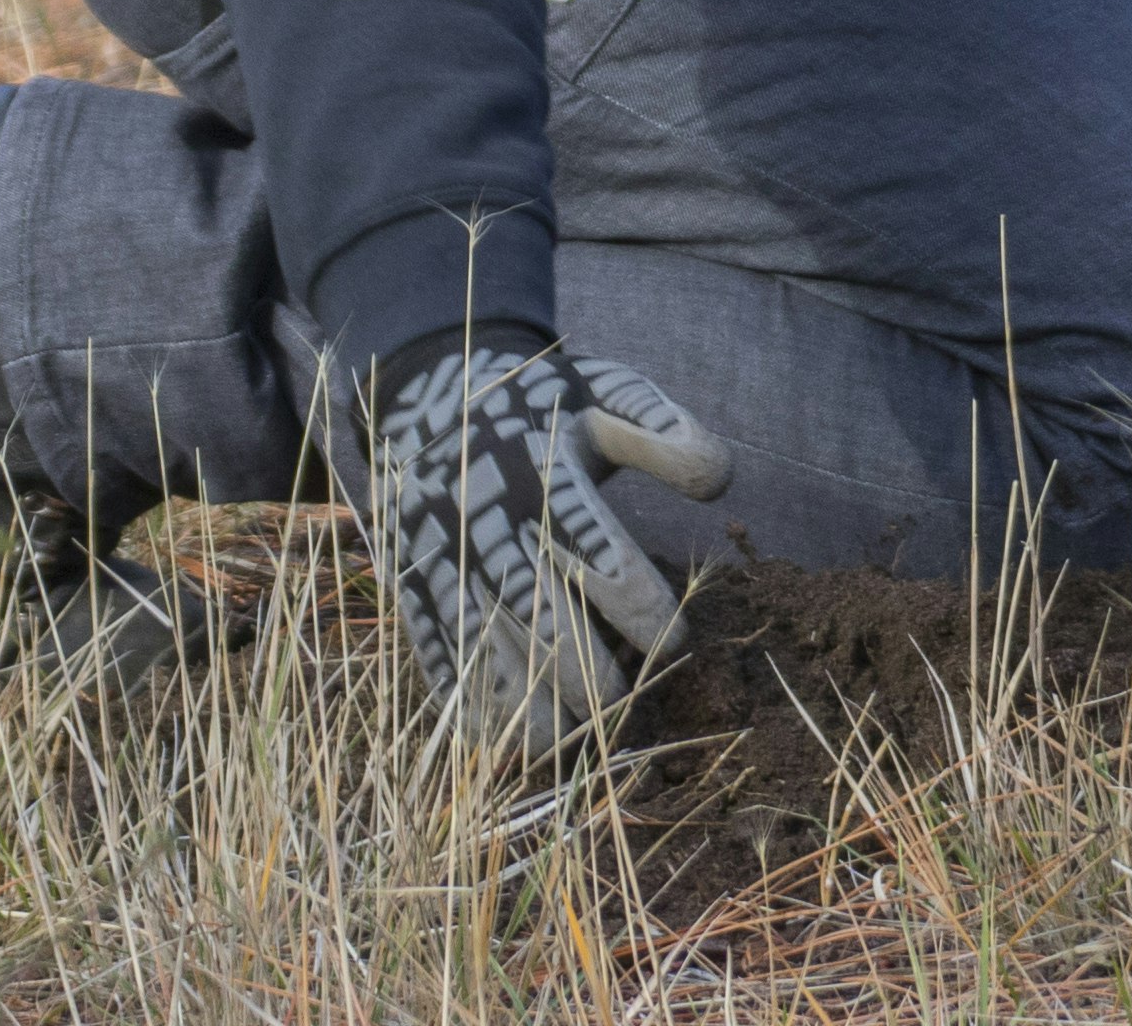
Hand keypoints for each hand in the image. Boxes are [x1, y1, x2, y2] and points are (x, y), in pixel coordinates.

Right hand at [363, 333, 731, 755]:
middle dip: (586, 668)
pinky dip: (466, 700)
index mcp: (546, 471)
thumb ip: (666, 430)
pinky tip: (499, 740)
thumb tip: (718, 483)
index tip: (674, 643)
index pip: (599, 551)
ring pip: (485, 643)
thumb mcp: (607, 390)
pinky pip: (436, 651)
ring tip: (570, 740)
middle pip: (540, 611)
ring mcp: (445, 556)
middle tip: (625, 704)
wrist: (427, 392)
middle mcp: (490, 519)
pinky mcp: (413, 584)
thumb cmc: (542, 403)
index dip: (639, 604)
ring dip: (526, 700)